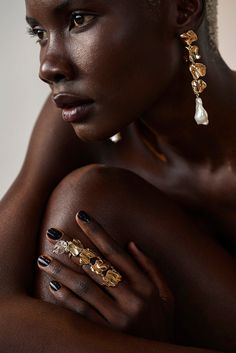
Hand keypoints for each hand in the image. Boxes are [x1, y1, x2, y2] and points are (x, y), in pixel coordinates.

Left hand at [37, 211, 173, 340]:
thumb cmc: (162, 324)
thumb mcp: (167, 296)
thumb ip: (151, 268)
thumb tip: (130, 243)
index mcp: (146, 286)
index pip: (115, 252)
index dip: (97, 232)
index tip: (82, 216)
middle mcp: (131, 299)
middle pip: (95, 266)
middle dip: (72, 247)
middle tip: (54, 232)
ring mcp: (118, 318)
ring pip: (84, 287)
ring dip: (62, 270)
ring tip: (44, 258)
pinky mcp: (106, 335)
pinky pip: (81, 313)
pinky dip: (66, 298)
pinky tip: (54, 285)